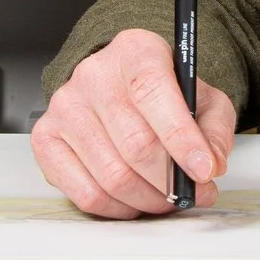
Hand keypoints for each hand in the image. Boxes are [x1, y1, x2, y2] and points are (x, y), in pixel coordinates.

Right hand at [32, 29, 236, 218]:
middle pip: (135, 143)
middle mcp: (93, 74)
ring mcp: (64, 107)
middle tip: (190, 193)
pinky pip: (85, 193)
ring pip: (112, 175)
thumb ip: (213, 130)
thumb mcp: (203, 99)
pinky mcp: (46, 140)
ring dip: (148, 199)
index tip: (203, 170)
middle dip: (170, 180)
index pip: (152, 92)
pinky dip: (118, 208)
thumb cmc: (161, 96)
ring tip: (166, 197)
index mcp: (135, 51)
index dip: (181, 137)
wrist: (120, 88)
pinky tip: (134, 200)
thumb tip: (209, 164)